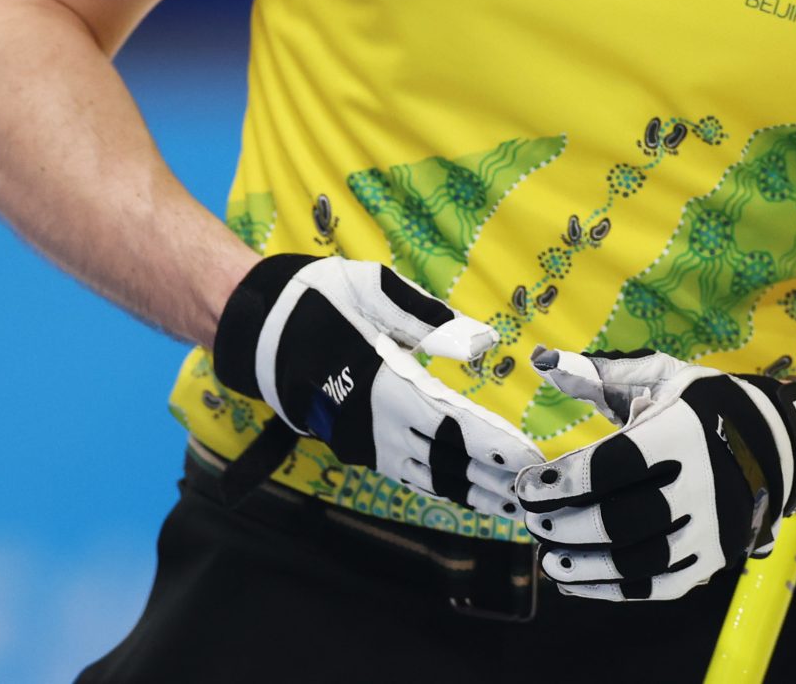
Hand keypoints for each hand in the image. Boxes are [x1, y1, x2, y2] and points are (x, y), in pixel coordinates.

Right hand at [211, 254, 540, 515]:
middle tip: (533, 490)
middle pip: (442, 460)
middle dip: (490, 477)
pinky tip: (466, 493)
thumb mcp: (377, 292)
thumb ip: (431, 321)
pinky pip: (406, 474)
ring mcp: (362, 442)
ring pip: (425, 476)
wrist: (262, 327)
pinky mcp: (357, 447)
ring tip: (510, 504)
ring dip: (469, 491)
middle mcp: (373, 425)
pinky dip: (440, 486)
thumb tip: (481, 343)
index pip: (447, 424)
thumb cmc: (323, 300)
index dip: (487, 444)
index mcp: (383, 385)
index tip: (523, 458)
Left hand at [512, 347, 795, 601]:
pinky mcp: (714, 560)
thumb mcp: (662, 377)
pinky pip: (656, 586)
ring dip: (583, 565)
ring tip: (548, 559)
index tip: (527, 485)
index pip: (616, 464)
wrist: (778, 445)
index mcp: (688, 430)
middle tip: (532, 522)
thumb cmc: (703, 407)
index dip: (565, 480)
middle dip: (565, 525)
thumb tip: (543, 361)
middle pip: (621, 519)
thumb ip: (600, 373)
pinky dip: (610, 590)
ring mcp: (713, 527)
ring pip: (637, 560)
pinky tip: (576, 581)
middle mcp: (706, 482)